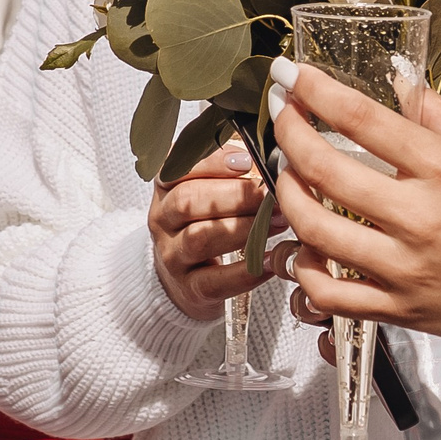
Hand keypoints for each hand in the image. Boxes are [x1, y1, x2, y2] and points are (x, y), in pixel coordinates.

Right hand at [149, 141, 269, 322]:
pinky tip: (271, 261)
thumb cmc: (205, 222)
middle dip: (234, 195)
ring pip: (199, 239)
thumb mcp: (207, 188)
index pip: (176, 167)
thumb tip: (269, 150)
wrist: (183, 277)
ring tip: (278, 222)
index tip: (247, 160)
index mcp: (165, 187)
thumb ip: (232, 166)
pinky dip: (245, 271)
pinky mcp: (189, 289)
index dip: (212, 162)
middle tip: (271, 194)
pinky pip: (215, 281)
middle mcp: (162, 219)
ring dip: (243, 228)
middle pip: (187, 201)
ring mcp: (172, 256)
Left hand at [267, 57, 440, 358]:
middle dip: (288, 133)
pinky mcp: (402, 310)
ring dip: (288, 195)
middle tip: (280, 115)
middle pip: (325, 169)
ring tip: (287, 175)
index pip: (363, 119)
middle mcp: (422, 218)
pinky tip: (305, 249)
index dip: (315, 91)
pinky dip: (306, 271)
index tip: (290, 75)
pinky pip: (332, 294)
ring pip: (317, 231)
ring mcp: (407, 269)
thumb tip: (400, 78)